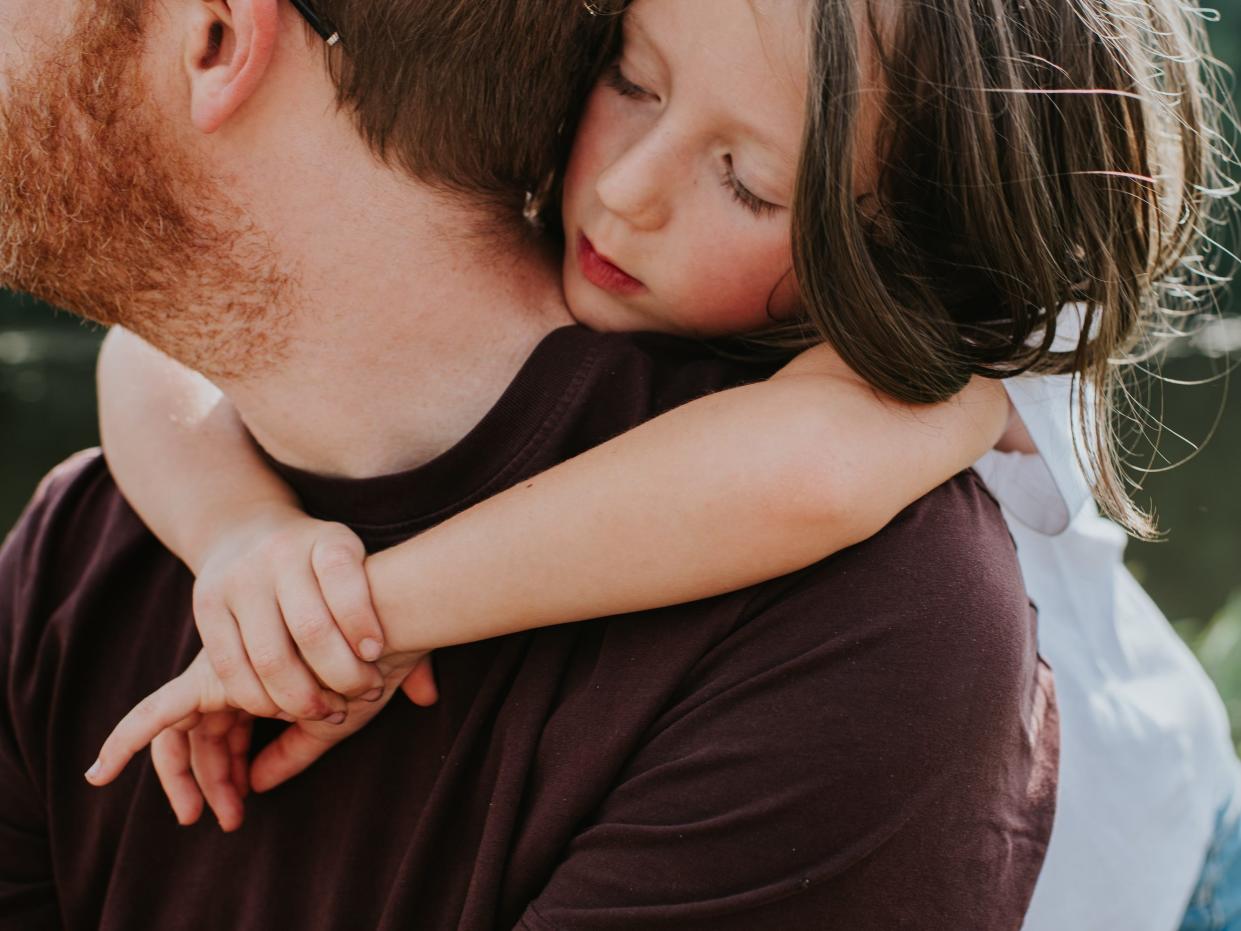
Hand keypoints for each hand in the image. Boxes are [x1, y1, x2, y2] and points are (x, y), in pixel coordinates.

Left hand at [85, 649, 437, 828]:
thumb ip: (295, 750)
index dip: (225, 775)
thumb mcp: (335, 717)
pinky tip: (103, 770)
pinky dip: (126, 741)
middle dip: (209, 779)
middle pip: (201, 735)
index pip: (225, 734)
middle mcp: (239, 670)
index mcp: (266, 678)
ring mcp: (223, 669)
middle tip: (225, 819)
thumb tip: (257, 784)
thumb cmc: (371, 659)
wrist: (385, 611)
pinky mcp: (211, 675)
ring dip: (184, 777)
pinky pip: (156, 715)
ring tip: (204, 815)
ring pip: (180, 734)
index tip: (237, 810)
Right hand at [192, 506, 394, 720]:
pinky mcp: (207, 606)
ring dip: (302, 698)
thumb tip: (429, 696)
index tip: (376, 654)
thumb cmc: (325, 570)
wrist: (246, 531)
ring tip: (327, 710)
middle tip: (361, 695)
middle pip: (310, 628)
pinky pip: (231, 667)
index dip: (362, 619)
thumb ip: (397, 628)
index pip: (343, 576)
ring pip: (270, 657)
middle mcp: (279, 554)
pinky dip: (259, 699)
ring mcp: (238, 580)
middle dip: (340, 675)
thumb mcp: (363, 573)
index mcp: (326, 539)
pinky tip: (284, 708)